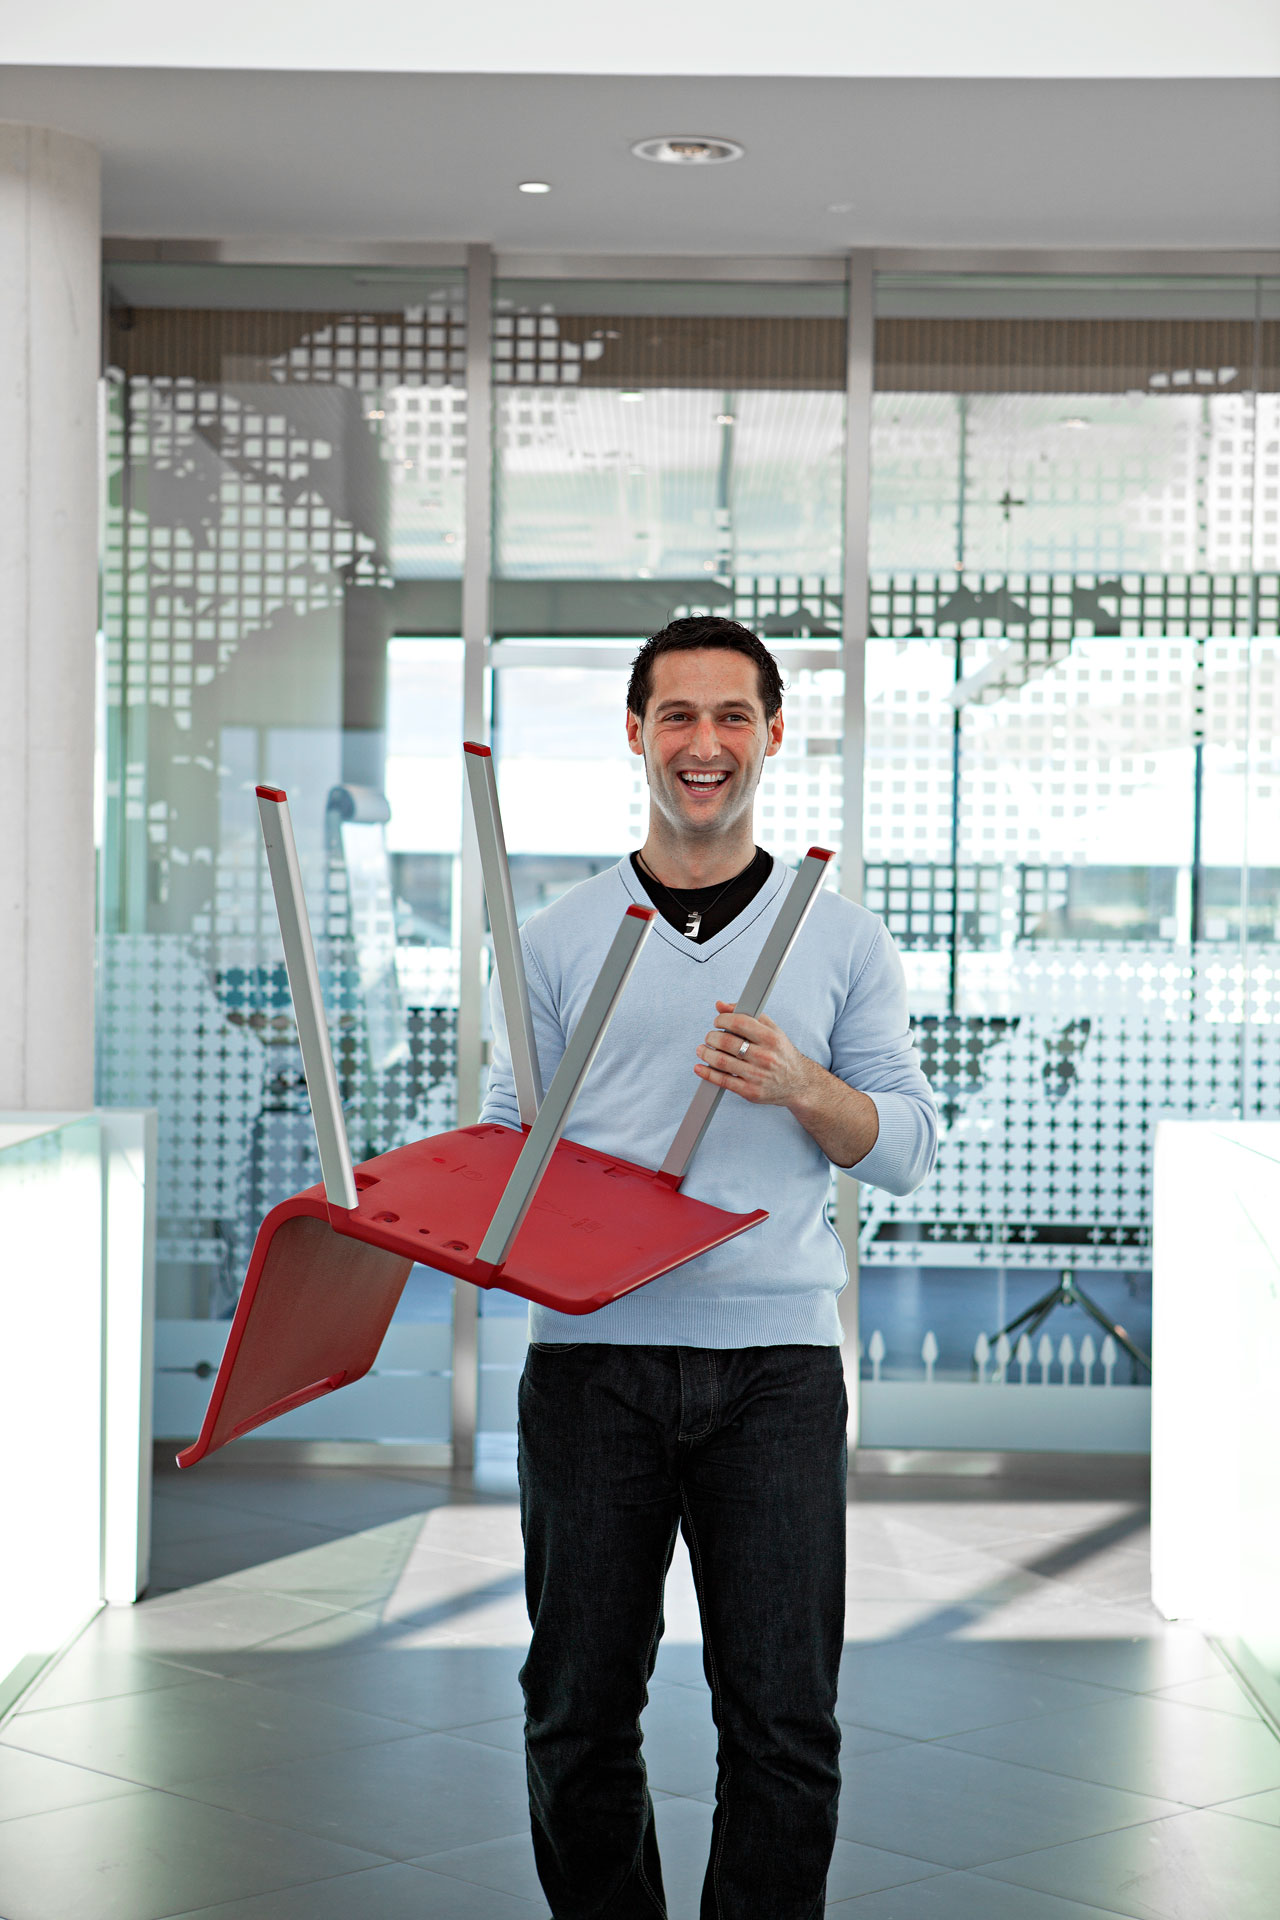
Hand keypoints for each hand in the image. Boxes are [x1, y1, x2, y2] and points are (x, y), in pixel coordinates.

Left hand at [694, 1000, 818, 1107]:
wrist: (799, 1084)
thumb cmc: (782, 1054)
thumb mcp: (772, 1030)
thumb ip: (747, 1015)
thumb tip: (721, 1005)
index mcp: (771, 1039)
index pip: (739, 1023)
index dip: (723, 1020)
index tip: (718, 1022)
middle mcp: (765, 1057)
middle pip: (727, 1043)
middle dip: (712, 1037)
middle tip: (710, 1037)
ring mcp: (757, 1076)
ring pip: (722, 1062)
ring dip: (706, 1054)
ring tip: (702, 1050)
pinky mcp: (750, 1091)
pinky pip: (723, 1081)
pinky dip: (707, 1073)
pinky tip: (700, 1067)